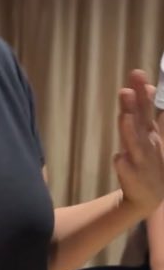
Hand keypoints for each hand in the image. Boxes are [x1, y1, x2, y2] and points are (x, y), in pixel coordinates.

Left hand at [114, 71, 163, 216]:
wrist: (148, 196)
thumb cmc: (148, 159)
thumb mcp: (149, 133)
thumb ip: (145, 110)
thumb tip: (145, 85)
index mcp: (149, 132)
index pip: (146, 108)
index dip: (142, 92)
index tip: (136, 73)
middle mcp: (147, 143)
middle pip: (140, 122)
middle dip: (134, 107)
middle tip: (126, 90)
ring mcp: (141, 160)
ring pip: (134, 145)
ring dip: (130, 131)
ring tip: (124, 116)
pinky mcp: (132, 178)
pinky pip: (125, 170)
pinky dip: (123, 164)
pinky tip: (119, 158)